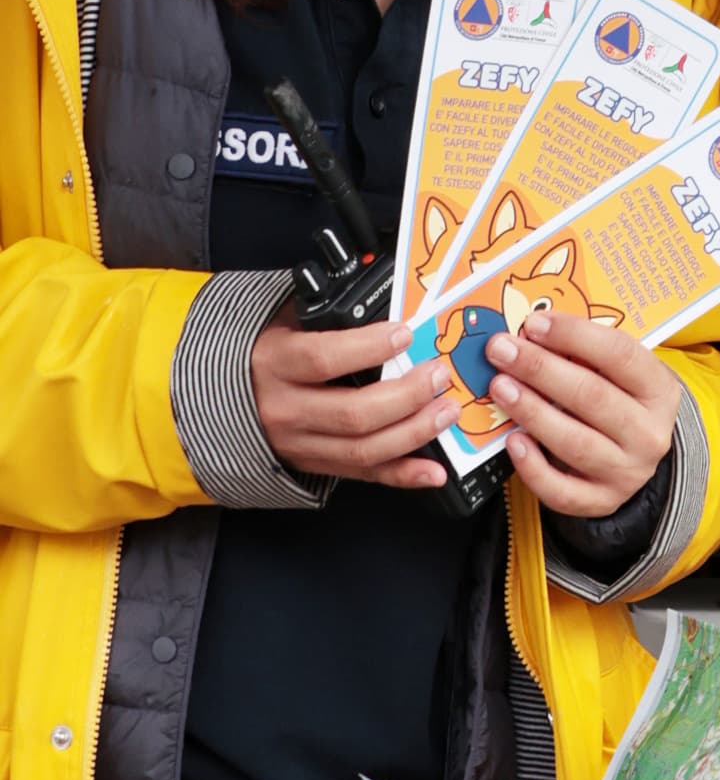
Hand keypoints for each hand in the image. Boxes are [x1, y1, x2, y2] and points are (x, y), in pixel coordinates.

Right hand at [252, 310, 458, 489]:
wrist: (213, 399)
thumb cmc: (264, 352)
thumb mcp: (284, 322)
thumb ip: (328, 316)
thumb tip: (386, 304)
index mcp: (275, 365)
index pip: (322, 360)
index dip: (368, 348)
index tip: (404, 333)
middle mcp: (285, 410)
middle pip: (353, 413)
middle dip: (406, 395)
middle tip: (438, 375)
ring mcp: (299, 444)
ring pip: (362, 450)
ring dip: (414, 433)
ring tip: (446, 411)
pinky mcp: (313, 466)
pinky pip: (362, 475)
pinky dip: (402, 476)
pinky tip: (433, 470)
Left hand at [483, 311, 679, 517]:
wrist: (637, 454)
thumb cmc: (620, 399)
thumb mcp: (619, 373)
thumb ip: (586, 353)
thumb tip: (532, 332)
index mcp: (660, 390)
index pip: (620, 354)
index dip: (574, 336)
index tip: (534, 324)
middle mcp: (649, 433)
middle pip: (592, 397)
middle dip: (541, 369)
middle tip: (502, 351)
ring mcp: (627, 472)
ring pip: (575, 443)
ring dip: (532, 411)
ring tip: (500, 387)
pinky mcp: (602, 502)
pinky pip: (563, 491)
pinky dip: (534, 467)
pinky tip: (513, 441)